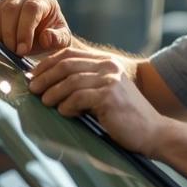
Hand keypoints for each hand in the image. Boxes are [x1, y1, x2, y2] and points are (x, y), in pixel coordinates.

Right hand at [0, 0, 72, 56]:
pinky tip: (2, 42)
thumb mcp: (61, 40)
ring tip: (9, 49)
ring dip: (1, 33)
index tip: (23, 49)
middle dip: (11, 33)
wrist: (43, 35)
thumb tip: (46, 38)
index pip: (31, 9)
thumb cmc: (53, 36)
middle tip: (15, 52)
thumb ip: (57, 38)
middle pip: (12, 8)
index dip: (25, 30)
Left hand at [28, 48, 166, 156]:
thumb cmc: (126, 116)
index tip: (34, 76)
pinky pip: (78, 98)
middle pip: (66, 65)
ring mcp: (110, 81)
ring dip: (53, 93)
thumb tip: (50, 84)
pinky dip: (67, 106)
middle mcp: (109, 67)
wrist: (154, 132)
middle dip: (45, 76)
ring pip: (70, 81)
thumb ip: (85, 84)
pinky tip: (64, 113)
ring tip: (45, 102)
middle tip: (33, 89)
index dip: (47, 63)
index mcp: (106, 62)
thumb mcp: (106, 93)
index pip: (69, 54)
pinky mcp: (109, 97)